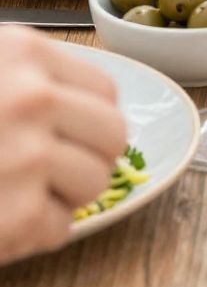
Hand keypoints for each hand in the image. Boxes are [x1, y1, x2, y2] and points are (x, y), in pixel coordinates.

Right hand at [0, 28, 126, 265]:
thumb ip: (24, 75)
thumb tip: (88, 107)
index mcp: (23, 53)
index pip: (106, 90)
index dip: (89, 119)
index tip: (68, 133)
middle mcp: (31, 99)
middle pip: (113, 137)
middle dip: (85, 157)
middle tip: (44, 169)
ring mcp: (27, 158)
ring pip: (93, 183)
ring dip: (60, 195)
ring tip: (13, 190)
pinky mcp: (16, 216)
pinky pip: (59, 229)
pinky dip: (31, 233)